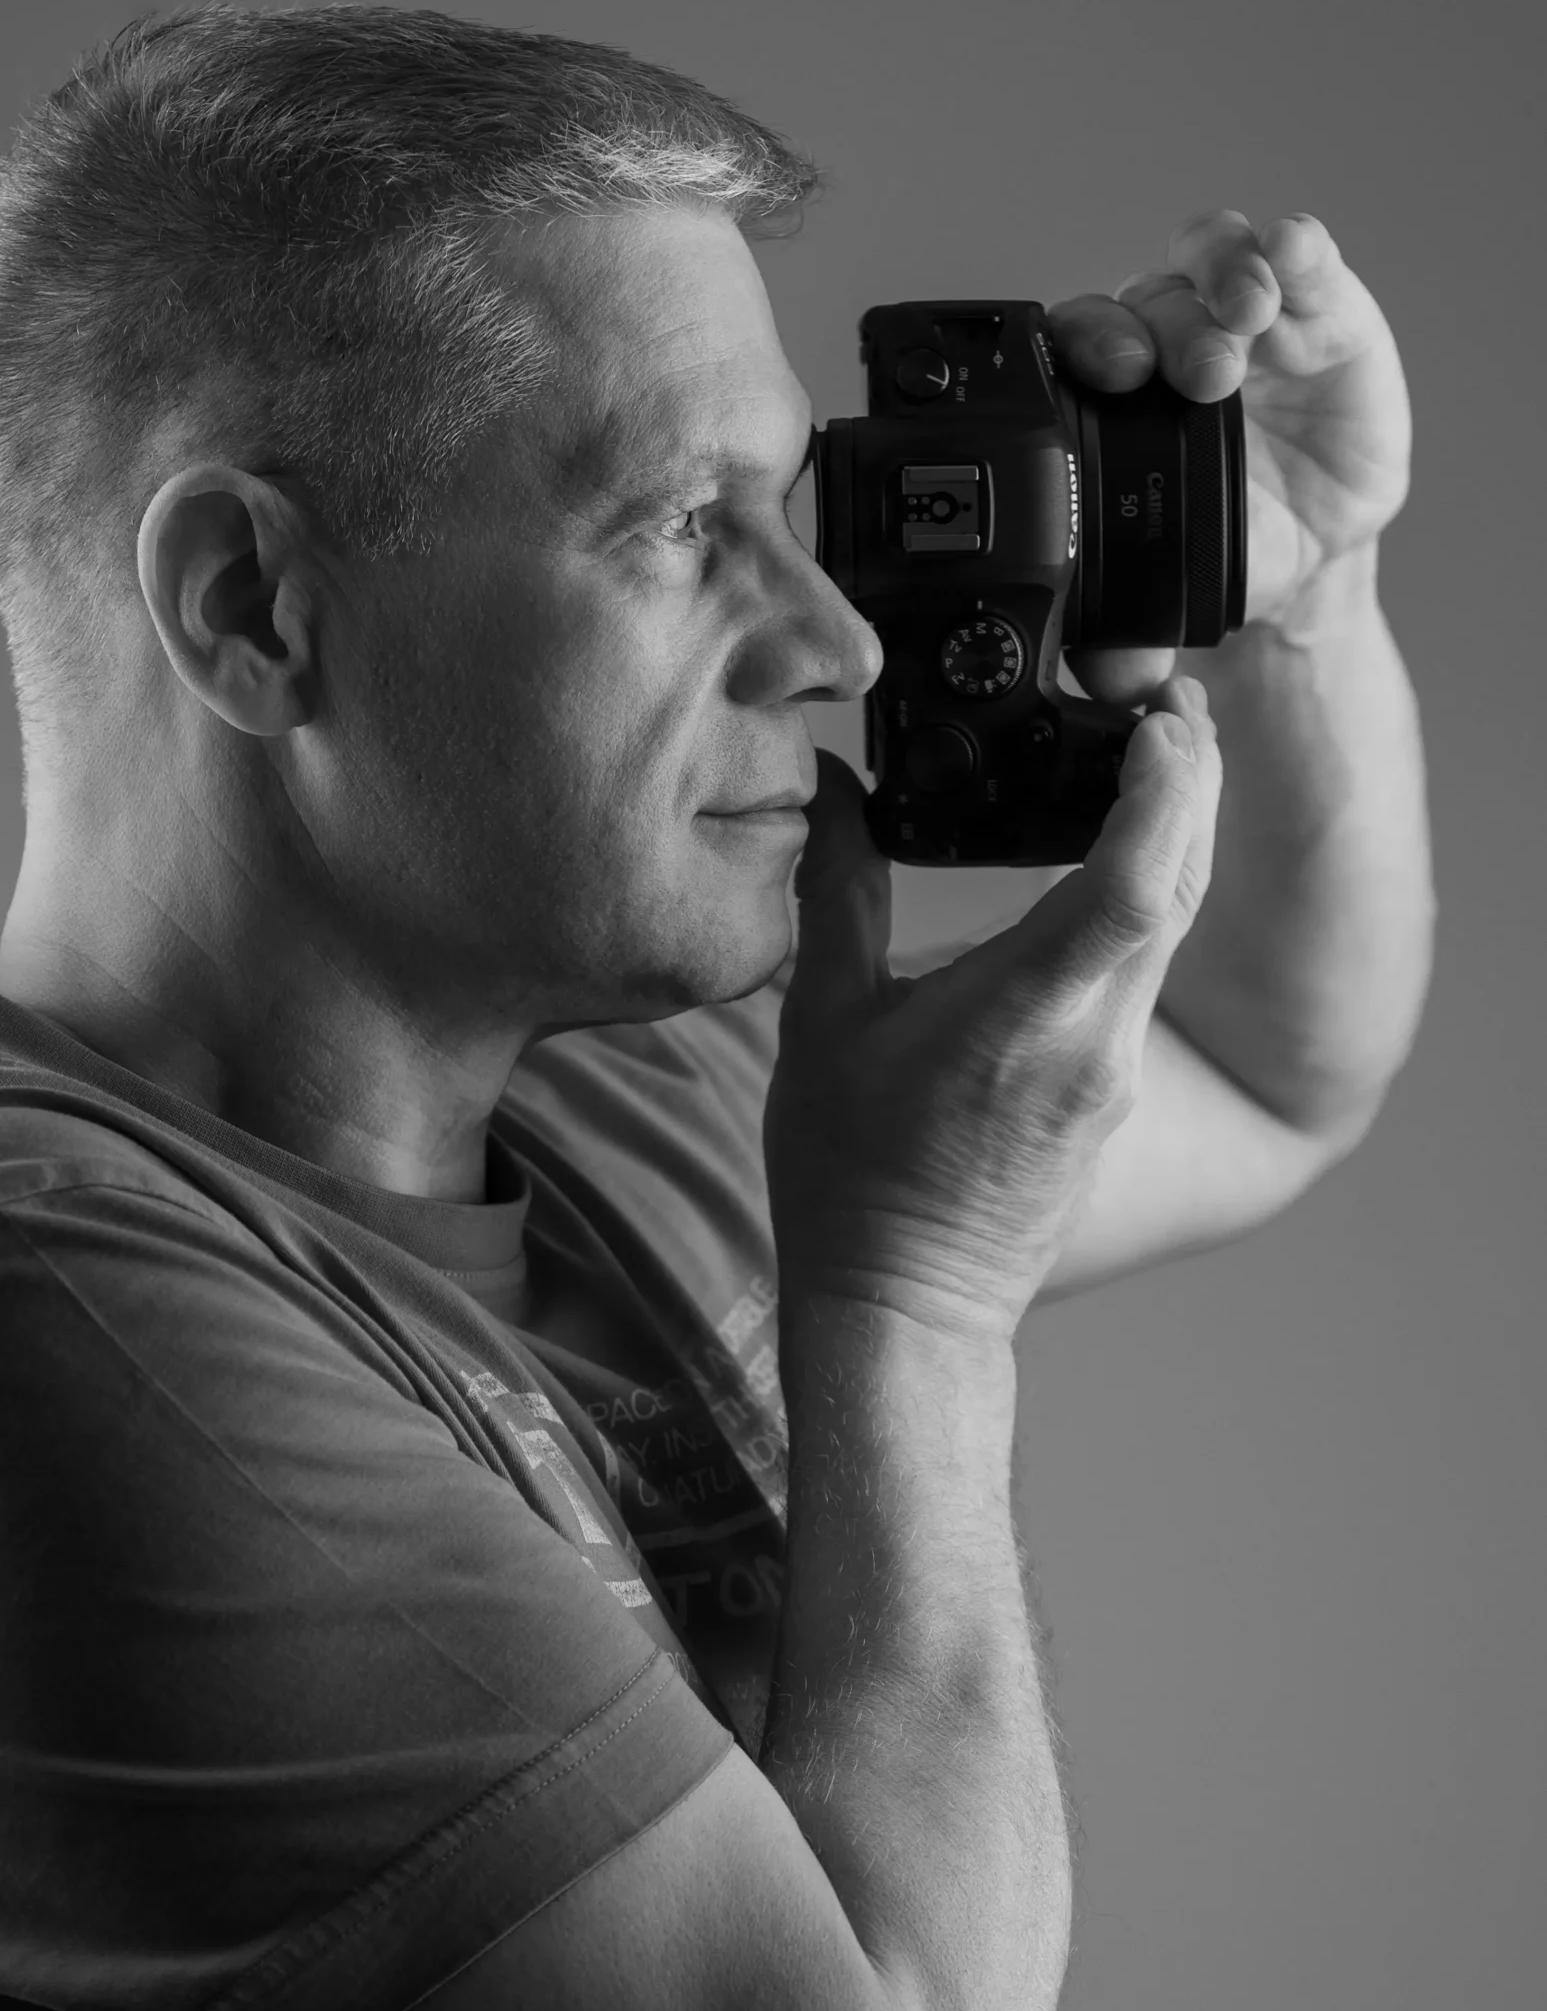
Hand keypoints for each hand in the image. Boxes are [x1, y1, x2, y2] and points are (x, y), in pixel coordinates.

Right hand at [765, 676, 1221, 1344]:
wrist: (906, 1307)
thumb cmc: (853, 1181)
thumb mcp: (821, 1025)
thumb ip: (836, 896)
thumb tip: (828, 792)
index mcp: (1024, 1018)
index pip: (1131, 888)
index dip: (1163, 793)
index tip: (1163, 720)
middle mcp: (1093, 1042)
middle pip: (1178, 887)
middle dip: (1189, 783)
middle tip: (1171, 702)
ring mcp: (1114, 1070)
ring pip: (1174, 927)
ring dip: (1178, 835)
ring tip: (1159, 756)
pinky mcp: (1113, 1090)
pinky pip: (1148, 969)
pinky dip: (1151, 896)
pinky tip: (1123, 861)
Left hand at [1046, 209, 1410, 707]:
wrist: (1308, 557)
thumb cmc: (1223, 548)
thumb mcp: (1175, 591)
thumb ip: (1130, 629)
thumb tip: (1107, 677)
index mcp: (1110, 397)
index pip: (1076, 345)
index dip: (1085, 346)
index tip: (1111, 376)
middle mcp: (1167, 342)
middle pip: (1146, 300)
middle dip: (1166, 326)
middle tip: (1199, 375)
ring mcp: (1242, 317)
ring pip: (1211, 259)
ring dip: (1224, 278)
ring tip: (1249, 318)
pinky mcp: (1321, 306)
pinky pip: (1300, 255)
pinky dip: (1293, 247)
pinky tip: (1293, 256)